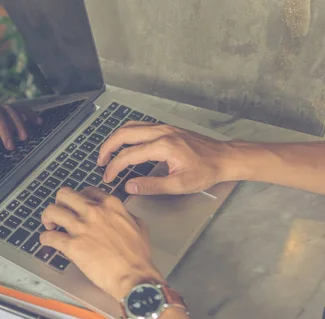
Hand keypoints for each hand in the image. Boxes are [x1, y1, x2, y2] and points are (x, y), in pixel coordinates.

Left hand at [40, 187, 163, 300]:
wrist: (135, 276)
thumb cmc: (138, 256)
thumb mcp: (139, 227)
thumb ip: (126, 216)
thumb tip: (121, 215)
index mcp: (110, 205)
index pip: (87, 190)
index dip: (79, 197)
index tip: (76, 205)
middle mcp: (94, 212)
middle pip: (65, 194)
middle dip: (59, 202)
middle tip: (60, 212)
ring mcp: (81, 227)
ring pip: (52, 211)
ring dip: (48, 217)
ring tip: (49, 225)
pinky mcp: (72, 245)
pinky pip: (49, 236)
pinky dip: (45, 238)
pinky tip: (47, 241)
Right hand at [97, 122, 233, 194]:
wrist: (224, 158)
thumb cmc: (206, 171)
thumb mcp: (179, 185)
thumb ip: (151, 186)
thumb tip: (130, 186)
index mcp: (163, 146)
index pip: (129, 155)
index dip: (114, 167)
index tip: (108, 177)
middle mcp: (162, 132)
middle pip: (124, 134)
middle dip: (108, 147)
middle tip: (100, 162)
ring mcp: (164, 127)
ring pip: (131, 126)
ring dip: (116, 139)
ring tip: (108, 153)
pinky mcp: (167, 128)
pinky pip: (140, 126)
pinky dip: (127, 134)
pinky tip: (124, 144)